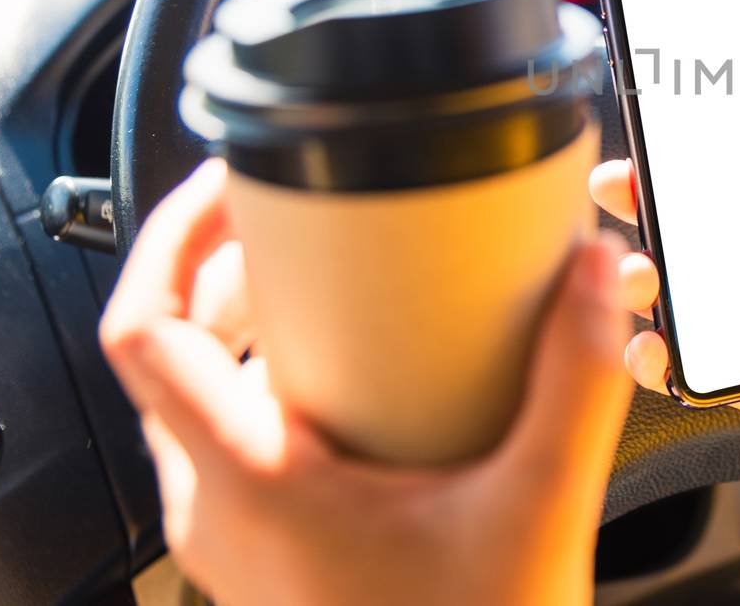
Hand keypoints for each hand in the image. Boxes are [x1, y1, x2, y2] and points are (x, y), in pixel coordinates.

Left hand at [101, 160, 632, 605]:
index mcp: (251, 484)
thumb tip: (594, 279)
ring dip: (252, 330)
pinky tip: (364, 383)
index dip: (172, 236)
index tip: (229, 185)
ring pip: (202, 401)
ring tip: (334, 293)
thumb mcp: (535, 510)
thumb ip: (576, 387)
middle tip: (306, 228)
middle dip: (233, 272)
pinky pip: (239, 443)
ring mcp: (237, 539)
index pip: (145, 332)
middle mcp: (220, 510)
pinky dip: (277, 385)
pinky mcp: (269, 554)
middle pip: (174, 353)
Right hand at [589, 54, 739, 573]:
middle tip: (619, 186)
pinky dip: (663, 363)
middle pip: (698, 236)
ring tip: (639, 271)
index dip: (695, 159)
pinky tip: (654, 346)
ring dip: (644, 280)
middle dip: (645, 208)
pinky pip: (701, 374)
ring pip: (686, 300)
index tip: (659, 133)